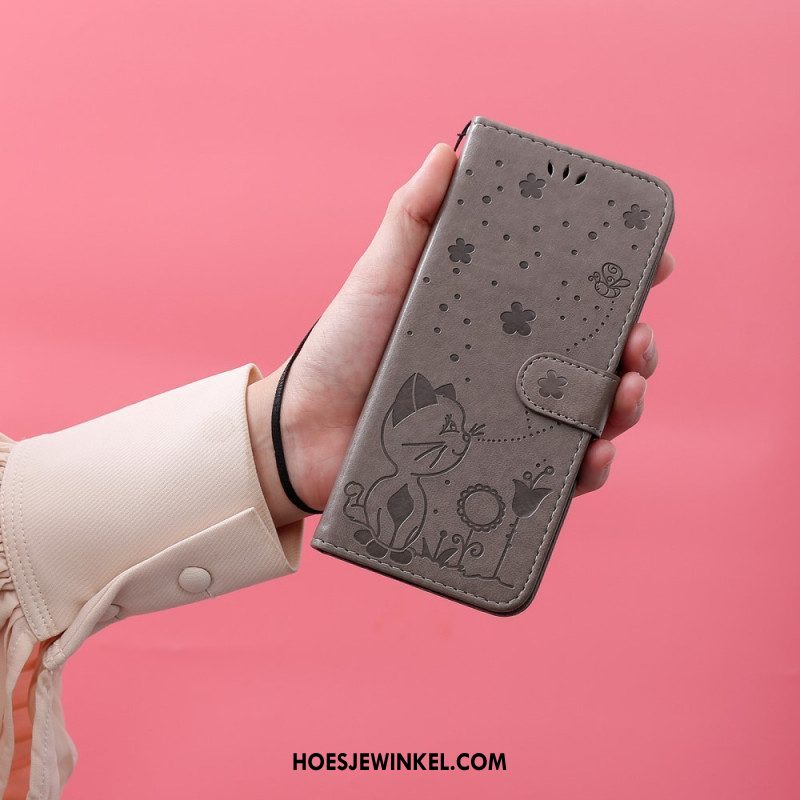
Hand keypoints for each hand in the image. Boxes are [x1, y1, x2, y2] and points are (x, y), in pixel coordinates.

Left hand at [247, 144, 674, 526]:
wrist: (303, 427)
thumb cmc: (343, 346)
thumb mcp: (381, 272)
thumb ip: (413, 215)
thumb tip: (448, 149)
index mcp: (494, 320)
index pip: (571, 299)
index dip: (619, 283)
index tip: (654, 265)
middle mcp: (509, 369)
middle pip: (594, 358)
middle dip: (634, 347)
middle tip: (637, 341)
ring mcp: (505, 420)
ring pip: (588, 415)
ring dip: (625, 404)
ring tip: (627, 392)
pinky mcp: (493, 467)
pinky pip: (555, 475)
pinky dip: (588, 467)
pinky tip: (595, 453)